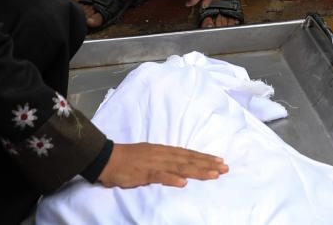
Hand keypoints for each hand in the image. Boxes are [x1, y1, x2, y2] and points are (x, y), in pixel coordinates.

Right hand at [98, 142, 227, 188]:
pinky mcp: (144, 172)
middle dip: (208, 164)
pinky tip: (184, 183)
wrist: (107, 158)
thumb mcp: (150, 156)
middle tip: (225, 168)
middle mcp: (163, 154)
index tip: (220, 161)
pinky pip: (160, 175)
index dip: (204, 158)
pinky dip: (172, 179)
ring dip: (197, 170)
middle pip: (189, 159)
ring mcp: (155, 162)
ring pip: (180, 167)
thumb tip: (179, 169)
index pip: (188, 154)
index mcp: (164, 150)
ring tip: (213, 174)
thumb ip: (164, 162)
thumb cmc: (128, 159)